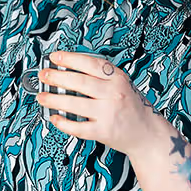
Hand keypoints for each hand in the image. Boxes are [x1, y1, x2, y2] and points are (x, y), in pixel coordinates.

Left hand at [37, 51, 169, 157]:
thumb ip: (101, 77)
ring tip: (42, 96)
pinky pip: (78, 126)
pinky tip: (54, 117)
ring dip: (54, 99)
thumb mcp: (122, 84)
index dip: (70, 58)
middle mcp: (114, 93)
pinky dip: (63, 122)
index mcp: (117, 78)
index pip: (90, 63)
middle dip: (56, 76)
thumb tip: (69, 69)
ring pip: (75, 103)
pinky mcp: (104, 131)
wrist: (148, 133)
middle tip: (43, 75)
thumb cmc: (132, 107)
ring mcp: (108, 112)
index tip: (54, 57)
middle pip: (79, 81)